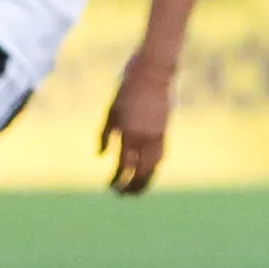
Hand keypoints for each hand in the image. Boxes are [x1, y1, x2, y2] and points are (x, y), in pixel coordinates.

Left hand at [99, 51, 176, 193]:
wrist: (153, 72)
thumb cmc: (127, 88)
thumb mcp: (111, 111)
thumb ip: (106, 135)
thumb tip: (102, 156)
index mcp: (128, 132)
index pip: (123, 165)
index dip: (117, 180)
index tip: (111, 188)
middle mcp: (144, 137)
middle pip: (141, 172)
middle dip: (132, 187)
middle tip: (123, 195)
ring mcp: (158, 134)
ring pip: (154, 167)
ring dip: (145, 181)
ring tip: (137, 190)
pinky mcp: (166, 130)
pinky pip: (161, 156)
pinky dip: (154, 167)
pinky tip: (147, 171)